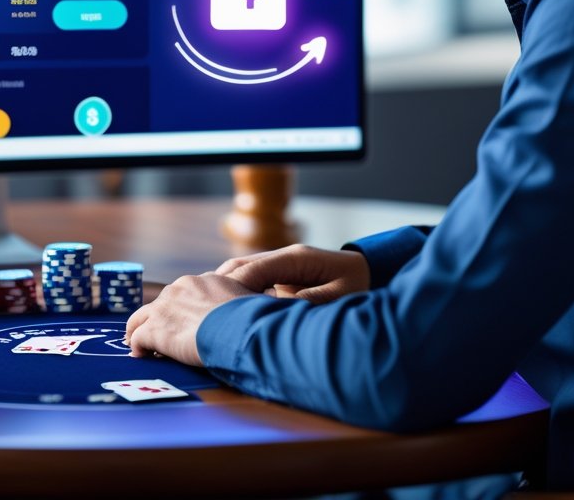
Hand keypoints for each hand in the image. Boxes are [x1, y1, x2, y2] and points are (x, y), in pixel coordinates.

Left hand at [124, 272, 255, 366]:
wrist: (237, 328)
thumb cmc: (250, 317)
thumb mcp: (252, 297)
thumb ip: (248, 296)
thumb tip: (273, 292)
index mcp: (201, 281)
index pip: (182, 293)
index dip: (178, 309)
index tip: (180, 320)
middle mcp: (179, 289)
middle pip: (159, 303)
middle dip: (157, 318)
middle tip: (155, 333)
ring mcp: (164, 308)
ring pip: (139, 318)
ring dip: (138, 331)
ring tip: (138, 345)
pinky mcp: (155, 330)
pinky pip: (137, 339)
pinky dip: (137, 347)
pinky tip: (141, 355)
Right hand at [215, 243, 369, 303]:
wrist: (372, 274)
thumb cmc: (360, 286)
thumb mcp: (341, 296)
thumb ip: (310, 301)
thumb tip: (276, 307)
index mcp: (297, 258)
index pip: (254, 268)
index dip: (233, 287)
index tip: (216, 309)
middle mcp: (283, 258)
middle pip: (239, 267)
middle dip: (218, 288)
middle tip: (201, 313)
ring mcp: (279, 266)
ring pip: (240, 273)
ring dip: (223, 291)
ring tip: (207, 315)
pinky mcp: (279, 277)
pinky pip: (250, 281)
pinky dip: (234, 295)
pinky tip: (225, 314)